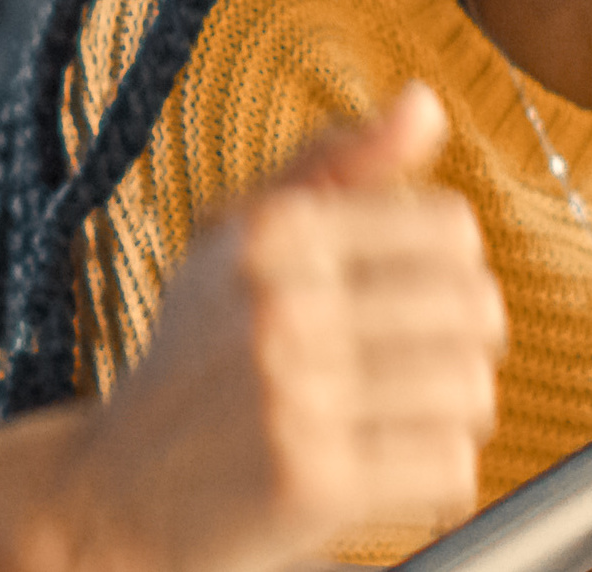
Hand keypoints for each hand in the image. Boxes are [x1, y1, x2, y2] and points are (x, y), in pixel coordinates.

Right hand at [55, 83, 508, 571]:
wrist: (117, 490)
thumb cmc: (196, 356)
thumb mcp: (240, 242)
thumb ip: (337, 165)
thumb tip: (428, 101)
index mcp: (271, 231)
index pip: (450, 229)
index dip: (450, 268)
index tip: (412, 299)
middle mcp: (280, 302)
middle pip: (474, 308)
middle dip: (463, 344)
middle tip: (417, 368)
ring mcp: (296, 393)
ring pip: (470, 389)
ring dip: (452, 415)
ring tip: (402, 420)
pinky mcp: (315, 481)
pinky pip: (449, 467)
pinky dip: (434, 479)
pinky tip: (387, 470)